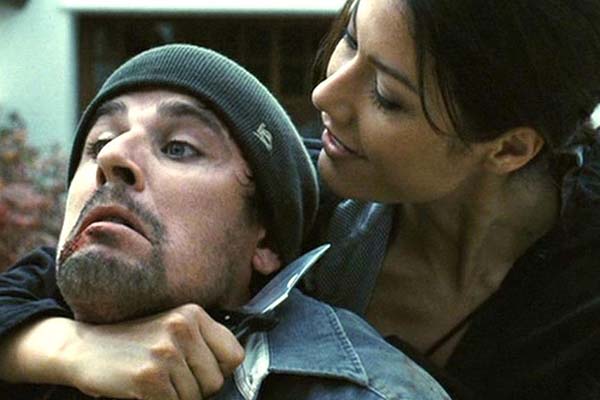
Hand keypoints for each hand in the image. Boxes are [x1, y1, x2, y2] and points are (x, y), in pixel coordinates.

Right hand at [64, 303, 243, 398]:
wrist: (84, 348)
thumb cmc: (133, 342)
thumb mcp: (172, 328)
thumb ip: (202, 342)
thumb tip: (229, 370)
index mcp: (193, 314)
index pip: (234, 354)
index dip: (220, 370)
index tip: (201, 371)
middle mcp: (182, 328)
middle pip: (216, 380)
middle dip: (197, 389)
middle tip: (171, 379)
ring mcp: (166, 351)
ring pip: (195, 397)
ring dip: (177, 397)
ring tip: (156, 381)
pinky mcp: (149, 376)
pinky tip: (144, 389)